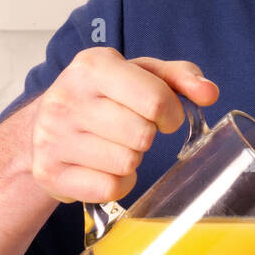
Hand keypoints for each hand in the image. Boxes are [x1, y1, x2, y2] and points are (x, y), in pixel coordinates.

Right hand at [29, 48, 218, 203]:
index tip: (166, 117)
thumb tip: (209, 93)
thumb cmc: (104, 96)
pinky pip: (109, 188)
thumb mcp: (141, 74)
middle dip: (147, 136)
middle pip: (142, 135)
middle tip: (132, 131)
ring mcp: (52, 137)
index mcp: (92, 65)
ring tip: (114, 145)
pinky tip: (104, 166)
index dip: (172, 113)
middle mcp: (66, 98)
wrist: (44, 124)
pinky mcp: (49, 173)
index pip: (155, 99)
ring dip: (132, 159)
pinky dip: (117, 182)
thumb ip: (180, 77)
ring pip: (126, 163)